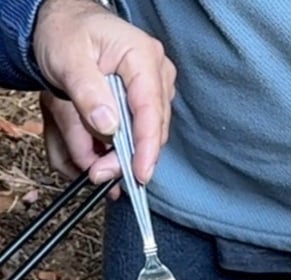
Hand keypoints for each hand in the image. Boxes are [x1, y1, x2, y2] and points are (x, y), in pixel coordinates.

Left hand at [33, 0, 175, 183]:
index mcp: (142, 57)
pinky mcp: (144, 103)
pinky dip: (114, 146)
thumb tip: (109, 126)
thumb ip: (87, 92)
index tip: (138, 174)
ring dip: (116, 153)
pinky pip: (134, 133)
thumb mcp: (67, 59)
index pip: (151, 110)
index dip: (147, 147)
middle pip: (151, 129)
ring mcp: (153, 90)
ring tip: (89, 160)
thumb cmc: (66, 34)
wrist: (65, 26)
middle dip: (125, 156)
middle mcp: (156, 75)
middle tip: (97, 173)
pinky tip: (96, 151)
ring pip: (142, 135)